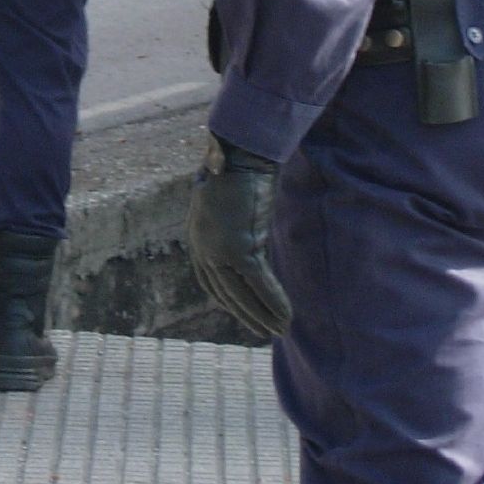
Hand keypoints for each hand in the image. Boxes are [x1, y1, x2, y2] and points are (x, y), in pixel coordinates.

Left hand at [187, 136, 290, 336]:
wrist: (241, 152)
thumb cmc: (237, 169)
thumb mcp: (227, 203)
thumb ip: (231, 226)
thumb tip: (246, 240)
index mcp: (197, 237)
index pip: (209, 281)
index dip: (227, 301)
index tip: (243, 314)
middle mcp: (203, 247)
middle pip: (226, 292)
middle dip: (246, 315)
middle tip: (264, 331)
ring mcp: (219, 250)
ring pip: (242, 293)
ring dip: (263, 314)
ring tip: (280, 329)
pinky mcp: (239, 249)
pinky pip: (259, 283)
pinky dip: (274, 301)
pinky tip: (286, 315)